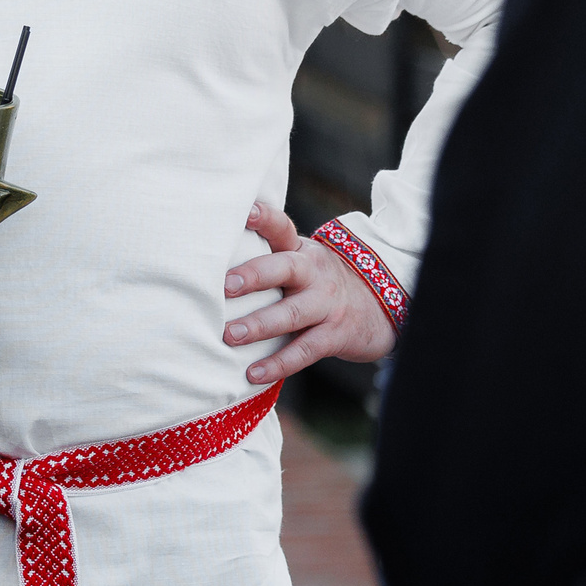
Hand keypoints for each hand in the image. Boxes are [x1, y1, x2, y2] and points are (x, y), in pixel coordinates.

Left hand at [221, 201, 396, 383]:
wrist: (379, 307)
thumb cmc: (319, 285)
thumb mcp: (302, 263)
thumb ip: (268, 260)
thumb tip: (207, 266)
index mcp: (301, 251)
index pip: (282, 229)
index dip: (265, 219)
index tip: (245, 212)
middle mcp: (314, 273)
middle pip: (285, 268)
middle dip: (254, 276)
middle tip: (225, 287)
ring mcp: (326, 304)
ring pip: (292, 313)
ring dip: (259, 324)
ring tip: (230, 335)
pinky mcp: (334, 335)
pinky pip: (304, 350)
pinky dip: (278, 363)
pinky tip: (253, 374)